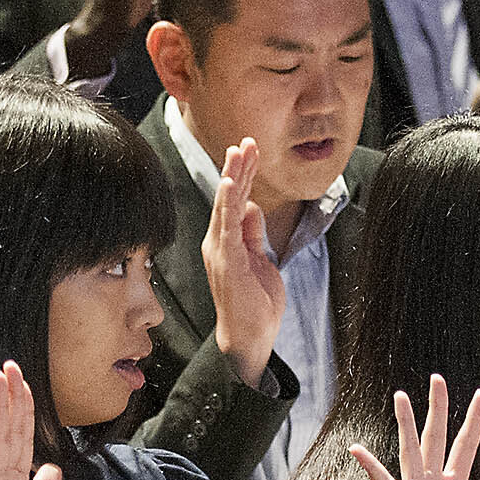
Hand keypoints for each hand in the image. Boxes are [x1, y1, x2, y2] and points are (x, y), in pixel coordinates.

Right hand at [204, 138, 284, 381]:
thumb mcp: (261, 260)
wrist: (250, 339)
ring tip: (239, 152)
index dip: (244, 175)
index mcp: (227, 242)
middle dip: (239, 168)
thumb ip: (253, 234)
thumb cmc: (254, 304)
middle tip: (246, 141)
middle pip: (228, 198)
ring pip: (225, 206)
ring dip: (234, 177)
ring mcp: (220, 251)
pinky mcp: (227, 261)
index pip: (235, 201)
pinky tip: (232, 183)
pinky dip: (228, 203)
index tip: (251, 150)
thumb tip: (253, 206)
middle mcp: (218, 243)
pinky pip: (227, 227)